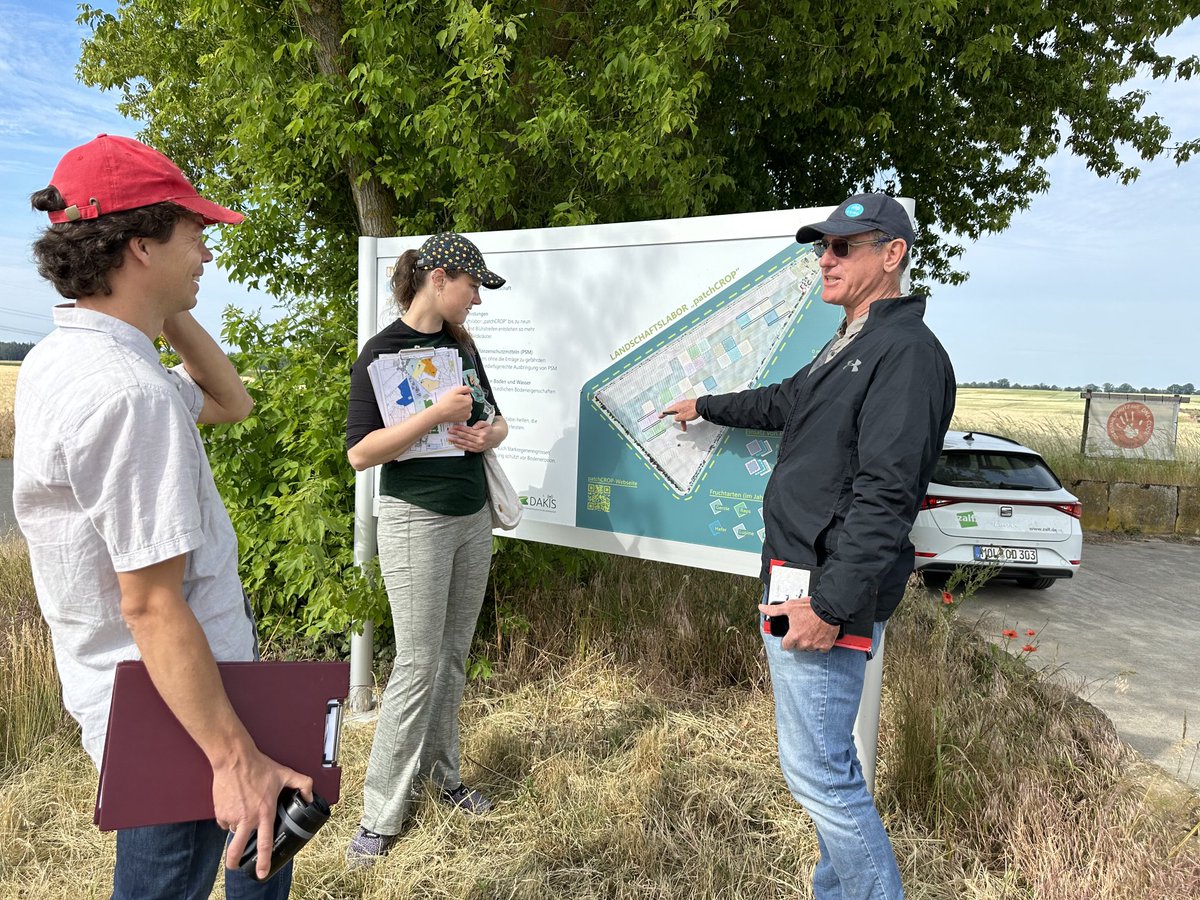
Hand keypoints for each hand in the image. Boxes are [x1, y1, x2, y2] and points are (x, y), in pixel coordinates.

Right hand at [217, 750, 313, 877]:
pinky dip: (228, 818)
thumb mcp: (285, 774)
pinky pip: (223, 821)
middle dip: (234, 862)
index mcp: (264, 813)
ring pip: (232, 831)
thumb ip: (303, 784)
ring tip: (243, 813)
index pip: (264, 843)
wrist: (234, 759)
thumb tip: (310, 796)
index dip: (263, 861)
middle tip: (235, 866)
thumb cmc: (258, 766)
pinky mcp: (220, 811)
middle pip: (236, 849)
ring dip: (237, 828)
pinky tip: (234, 807)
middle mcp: (247, 818)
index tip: (261, 872)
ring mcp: (231, 816)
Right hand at [433, 386, 474, 423]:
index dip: (461, 395)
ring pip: (466, 408)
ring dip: (462, 407)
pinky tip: (456, 411)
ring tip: (454, 407)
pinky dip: (462, 413)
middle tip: (454, 402)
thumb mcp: (454, 391)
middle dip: (462, 401)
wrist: (440, 413)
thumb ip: (464, 389)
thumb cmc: (446, 402)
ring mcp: (467, 414)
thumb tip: (471, 389)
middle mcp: (470, 407)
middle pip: (467, 402)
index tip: (456, 397)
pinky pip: (465, 414)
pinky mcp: (464, 419)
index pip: (468, 395)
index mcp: (468, 400)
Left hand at [448, 419, 494, 452]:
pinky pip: (467, 448)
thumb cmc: (489, 430)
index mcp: (481, 433)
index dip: (460, 428)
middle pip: (465, 436)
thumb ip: (479, 424)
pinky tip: (455, 444)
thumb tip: (473, 427)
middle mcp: (480, 440)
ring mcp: (478, 446)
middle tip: (449, 431)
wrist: (495, 437)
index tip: (454, 427)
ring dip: (457, 440)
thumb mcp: (486, 424)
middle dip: (456, 433)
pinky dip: (461, 446)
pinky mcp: (477, 450)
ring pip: (465, 443)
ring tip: (450, 438)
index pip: (468, 430)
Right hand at [659, 399, 698, 431]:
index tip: (659, 416)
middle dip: (674, 418)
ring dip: (682, 421)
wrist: (701, 406)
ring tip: (684, 427)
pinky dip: (685, 418)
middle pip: (674, 412)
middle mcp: (679, 405)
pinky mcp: (689, 406)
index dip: (663, 414)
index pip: (667, 411)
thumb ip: (677, 418)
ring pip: (680, 414)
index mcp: (676, 407)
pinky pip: (685, 413)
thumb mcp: (682, 417)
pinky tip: (688, 421)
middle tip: (671, 421)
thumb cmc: (692, 410)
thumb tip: (676, 418)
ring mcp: (685, 405)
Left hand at [758, 597, 839, 651]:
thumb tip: (762, 608)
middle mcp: (804, 643)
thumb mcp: (789, 606)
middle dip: (798, 640)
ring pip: (808, 648)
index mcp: (794, 635)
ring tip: (811, 630)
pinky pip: (821, 649)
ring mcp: (815, 645)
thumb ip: (774, 610)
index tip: (789, 636)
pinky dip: (820, 643)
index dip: (786, 640)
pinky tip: (819, 635)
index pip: (785, 646)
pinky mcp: (826, 645)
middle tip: (802, 629)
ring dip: (809, 642)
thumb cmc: (810, 607)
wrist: (829, 608)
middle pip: (797, 647)